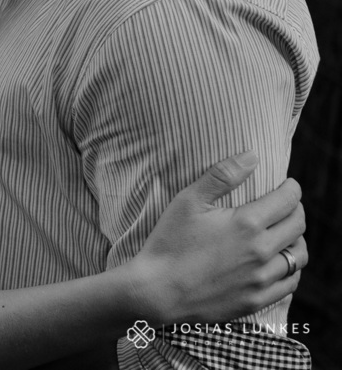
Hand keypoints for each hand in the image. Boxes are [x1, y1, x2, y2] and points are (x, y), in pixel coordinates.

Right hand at [129, 151, 307, 323]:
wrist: (156, 291)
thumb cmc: (169, 242)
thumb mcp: (188, 201)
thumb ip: (221, 176)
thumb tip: (252, 156)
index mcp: (247, 224)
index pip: (288, 200)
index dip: (292, 188)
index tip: (288, 184)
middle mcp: (261, 251)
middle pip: (298, 226)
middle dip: (296, 210)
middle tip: (287, 205)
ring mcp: (261, 279)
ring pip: (299, 256)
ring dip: (297, 241)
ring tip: (285, 234)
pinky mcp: (257, 300)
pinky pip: (290, 283)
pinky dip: (290, 270)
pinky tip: (278, 263)